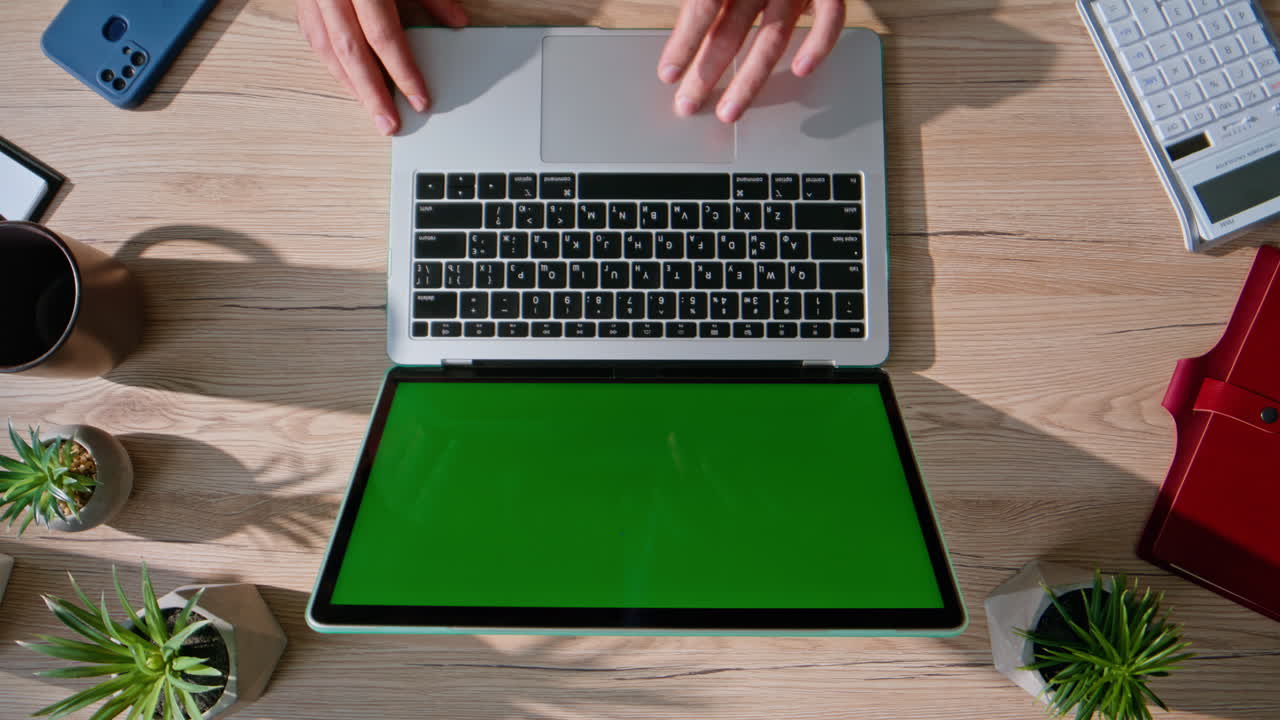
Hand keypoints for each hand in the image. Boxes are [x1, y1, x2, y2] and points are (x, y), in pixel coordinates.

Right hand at [296, 0, 467, 134]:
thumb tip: (456, 22)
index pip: (383, 36)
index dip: (404, 71)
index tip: (421, 98)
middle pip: (350, 52)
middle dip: (373, 93)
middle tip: (390, 124)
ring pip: (326, 48)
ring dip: (350, 84)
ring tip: (373, 110)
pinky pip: (314, 37)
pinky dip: (333, 62)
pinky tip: (350, 81)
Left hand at [658, 0, 845, 122]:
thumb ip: (707, 2)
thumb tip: (682, 34)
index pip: (702, 7)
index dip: (684, 42)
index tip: (668, 74)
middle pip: (731, 30)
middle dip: (706, 72)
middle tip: (688, 104)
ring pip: (772, 36)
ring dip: (749, 79)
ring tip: (730, 111)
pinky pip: (829, 18)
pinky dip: (818, 43)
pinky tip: (801, 69)